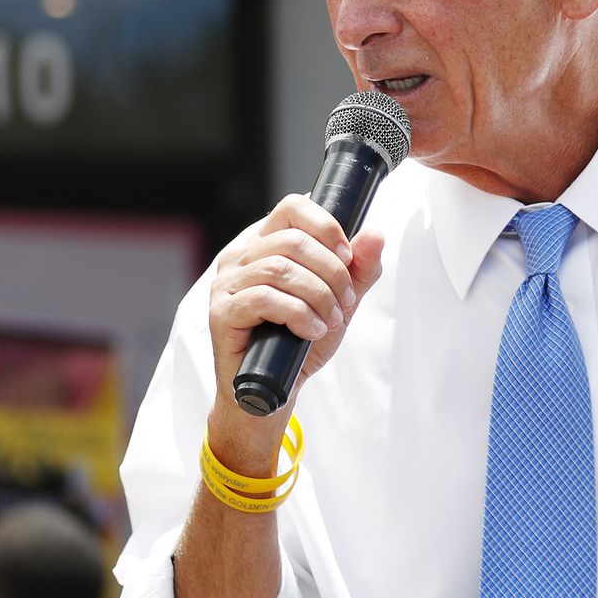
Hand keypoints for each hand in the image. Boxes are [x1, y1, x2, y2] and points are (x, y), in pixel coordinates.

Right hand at [207, 194, 385, 427]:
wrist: (275, 389)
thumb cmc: (301, 341)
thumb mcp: (340, 300)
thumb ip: (359, 269)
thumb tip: (375, 233)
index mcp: (265, 243)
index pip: (293, 207)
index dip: (327, 227)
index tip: (348, 258)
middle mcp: (240, 257)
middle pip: (293, 240)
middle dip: (332, 272)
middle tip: (344, 302)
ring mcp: (226, 284)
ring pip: (280, 268)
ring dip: (318, 295)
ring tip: (330, 319)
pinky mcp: (221, 312)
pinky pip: (264, 298)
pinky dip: (298, 314)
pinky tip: (311, 331)